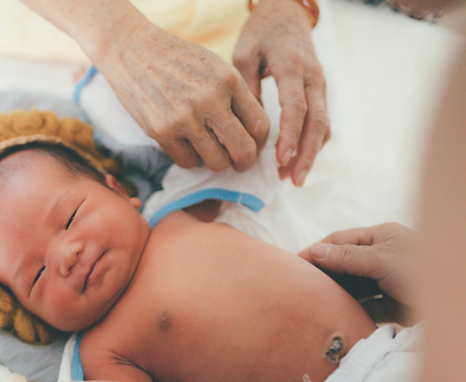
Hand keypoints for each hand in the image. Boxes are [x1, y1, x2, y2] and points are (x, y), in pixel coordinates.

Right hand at [98, 20, 269, 171]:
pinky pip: (187, 162)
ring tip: (209, 151)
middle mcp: (210, 100)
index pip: (260, 125)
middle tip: (239, 164)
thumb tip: (251, 133)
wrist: (132, 51)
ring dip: (216, 162)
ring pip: (216, 163)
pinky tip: (186, 145)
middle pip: (243, 150)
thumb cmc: (175, 60)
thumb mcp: (214, 67)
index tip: (253, 147)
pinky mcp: (162, 132)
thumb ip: (234, 96)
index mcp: (228, 80)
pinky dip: (190, 159)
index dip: (260, 143)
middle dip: (244, 163)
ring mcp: (184, 118)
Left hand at [233, 0, 329, 186]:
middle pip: (317, 122)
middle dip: (306, 154)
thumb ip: (246, 89)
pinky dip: (311, 143)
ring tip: (291, 178)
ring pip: (324, 124)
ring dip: (310, 153)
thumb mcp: (243, 55)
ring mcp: (319, 84)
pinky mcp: (319, 91)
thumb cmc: (260, 33)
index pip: (296, 108)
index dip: (290, 137)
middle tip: (293, 180)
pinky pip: (321, 121)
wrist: (286, 12)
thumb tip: (247, 126)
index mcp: (292, 67)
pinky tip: (295, 161)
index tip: (280, 160)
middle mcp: (312, 77)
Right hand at [299, 223, 416, 322]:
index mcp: (380, 238)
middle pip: (344, 265)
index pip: (339, 241)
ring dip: (337, 295)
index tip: (293, 265)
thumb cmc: (427, 269)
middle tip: (300, 287)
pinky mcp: (393, 305)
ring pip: (354, 287)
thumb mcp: (383, 259)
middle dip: (324, 275)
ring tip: (315, 303)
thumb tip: (315, 250)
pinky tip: (338, 317)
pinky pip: (367, 308)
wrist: (464, 300)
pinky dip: (353, 312)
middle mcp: (382, 258)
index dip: (315, 252)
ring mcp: (387, 282)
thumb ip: (347, 256)